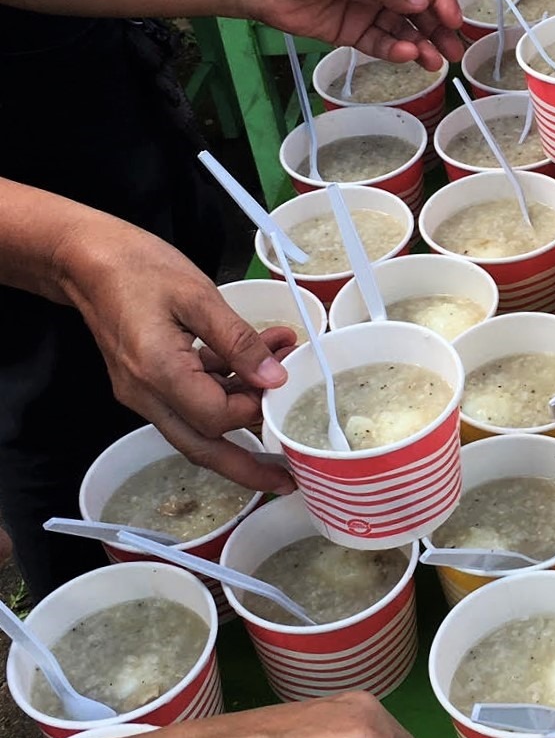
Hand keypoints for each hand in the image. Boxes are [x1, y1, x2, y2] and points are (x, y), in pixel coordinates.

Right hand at [53, 208, 295, 496]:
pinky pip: (188, 400)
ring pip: (197, 426)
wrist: (85, 259)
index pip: (215, 417)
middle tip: (287, 479)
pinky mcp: (146, 382)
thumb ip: (238, 340)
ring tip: (284, 372)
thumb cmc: (139, 267)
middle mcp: (146, 395)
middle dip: (246, 468)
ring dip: (241, 411)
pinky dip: (223, 386)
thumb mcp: (197, 295)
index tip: (283, 386)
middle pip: (202, 448)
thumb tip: (275, 378)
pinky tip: (253, 357)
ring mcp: (142, 393)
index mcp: (158, 373)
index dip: (253, 409)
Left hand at [230, 0, 464, 68]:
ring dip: (419, 45)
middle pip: (416, 8)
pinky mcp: (348, 32)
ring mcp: (363, 9)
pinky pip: (378, 43)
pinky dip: (393, 51)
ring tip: (434, 61)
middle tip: (454, 50)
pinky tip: (406, 55)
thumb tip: (422, 4)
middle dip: (437, 29)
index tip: (452, 20)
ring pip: (400, 30)